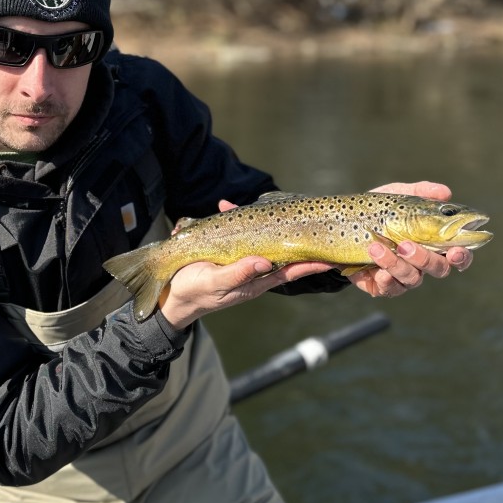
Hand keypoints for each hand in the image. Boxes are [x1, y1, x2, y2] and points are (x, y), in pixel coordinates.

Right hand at [162, 200, 333, 328]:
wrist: (171, 296)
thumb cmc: (195, 293)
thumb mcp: (215, 284)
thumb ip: (239, 273)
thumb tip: (264, 262)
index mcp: (255, 281)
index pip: (290, 271)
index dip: (311, 263)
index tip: (331, 256)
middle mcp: (252, 268)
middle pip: (280, 249)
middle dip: (292, 234)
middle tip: (311, 220)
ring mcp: (239, 258)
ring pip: (258, 236)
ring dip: (260, 220)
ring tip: (267, 206)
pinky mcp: (224, 250)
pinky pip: (233, 231)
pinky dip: (229, 217)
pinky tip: (222, 205)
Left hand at [348, 181, 473, 298]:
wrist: (338, 226)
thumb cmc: (376, 211)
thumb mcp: (395, 197)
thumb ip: (420, 192)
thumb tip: (445, 192)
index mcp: (432, 242)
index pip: (457, 255)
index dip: (462, 256)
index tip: (455, 251)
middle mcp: (422, 263)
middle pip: (438, 269)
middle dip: (424, 258)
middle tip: (405, 245)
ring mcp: (403, 277)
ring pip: (412, 279)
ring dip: (396, 264)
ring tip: (376, 246)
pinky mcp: (381, 285)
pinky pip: (389, 289)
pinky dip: (385, 280)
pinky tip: (376, 269)